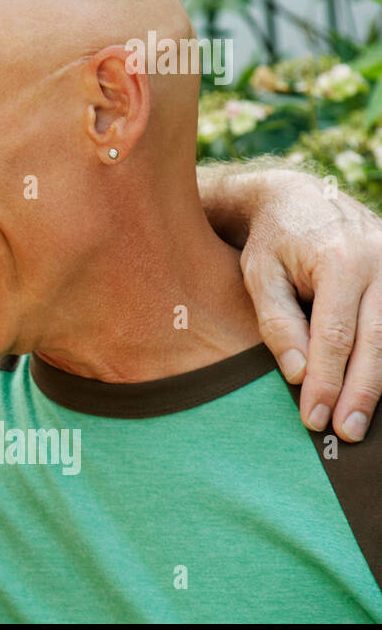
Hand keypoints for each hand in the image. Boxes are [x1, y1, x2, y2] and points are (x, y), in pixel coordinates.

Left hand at [239, 171, 381, 441]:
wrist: (298, 197)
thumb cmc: (272, 241)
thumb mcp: (260, 275)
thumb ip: (278, 323)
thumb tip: (298, 375)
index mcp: (342, 261)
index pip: (336, 336)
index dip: (326, 381)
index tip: (314, 418)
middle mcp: (381, 263)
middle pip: (375, 342)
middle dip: (360, 392)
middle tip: (346, 432)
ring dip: (378, 382)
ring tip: (360, 421)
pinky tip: (374, 388)